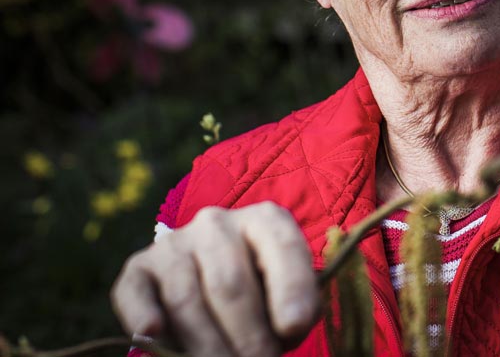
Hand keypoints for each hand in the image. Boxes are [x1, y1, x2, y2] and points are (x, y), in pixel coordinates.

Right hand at [111, 202, 318, 356]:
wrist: (212, 283)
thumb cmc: (265, 295)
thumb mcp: (290, 295)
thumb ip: (298, 307)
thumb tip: (288, 326)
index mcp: (264, 221)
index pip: (283, 246)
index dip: (291, 288)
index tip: (294, 328)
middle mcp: (218, 223)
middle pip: (230, 283)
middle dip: (248, 335)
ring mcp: (175, 243)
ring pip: (186, 298)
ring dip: (207, 345)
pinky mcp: (138, 267)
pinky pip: (135, 293)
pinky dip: (142, 315)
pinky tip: (152, 333)